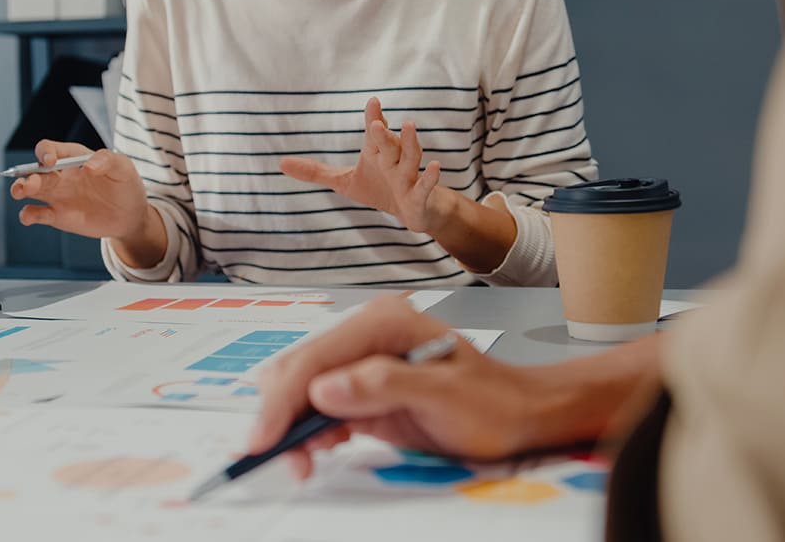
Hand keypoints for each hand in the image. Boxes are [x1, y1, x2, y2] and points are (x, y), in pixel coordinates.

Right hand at [9, 140, 166, 266]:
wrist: (130, 216)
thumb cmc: (126, 186)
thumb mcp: (124, 168)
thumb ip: (108, 160)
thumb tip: (88, 166)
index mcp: (72, 158)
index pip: (50, 149)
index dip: (45, 152)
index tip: (50, 161)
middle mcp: (60, 175)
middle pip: (34, 170)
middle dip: (27, 174)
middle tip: (30, 184)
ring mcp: (56, 196)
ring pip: (29, 190)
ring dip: (20, 189)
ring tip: (20, 192)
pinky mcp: (57, 216)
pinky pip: (36, 213)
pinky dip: (28, 214)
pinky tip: (29, 216)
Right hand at [250, 298, 540, 478]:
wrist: (518, 414)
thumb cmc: (492, 402)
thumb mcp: (443, 395)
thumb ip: (383, 385)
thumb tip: (323, 389)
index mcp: (382, 323)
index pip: (315, 358)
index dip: (283, 400)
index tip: (265, 439)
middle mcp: (364, 334)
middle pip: (298, 369)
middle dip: (280, 414)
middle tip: (282, 458)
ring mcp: (360, 360)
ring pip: (301, 389)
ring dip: (293, 426)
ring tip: (304, 461)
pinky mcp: (361, 388)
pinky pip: (318, 406)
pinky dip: (309, 429)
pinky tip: (320, 448)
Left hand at [280, 98, 443, 232]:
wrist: (411, 212)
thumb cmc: (379, 189)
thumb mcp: (344, 181)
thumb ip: (314, 172)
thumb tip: (280, 163)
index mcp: (376, 154)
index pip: (373, 133)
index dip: (373, 117)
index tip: (372, 102)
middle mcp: (393, 160)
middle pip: (389, 144)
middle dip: (384, 134)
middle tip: (378, 123)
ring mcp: (408, 177)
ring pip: (411, 157)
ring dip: (410, 143)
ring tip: (410, 126)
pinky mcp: (419, 195)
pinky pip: (425, 185)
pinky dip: (430, 177)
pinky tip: (436, 166)